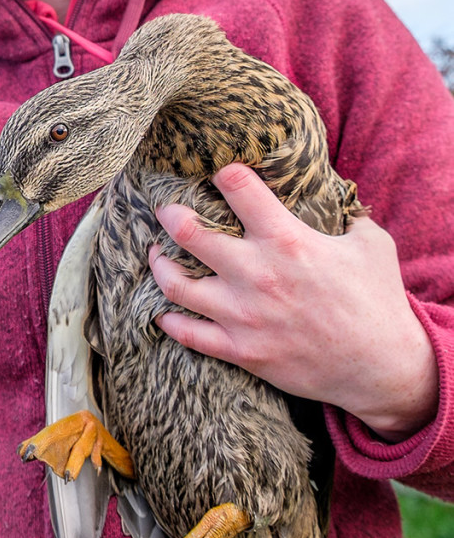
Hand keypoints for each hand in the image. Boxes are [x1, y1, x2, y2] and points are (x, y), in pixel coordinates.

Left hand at [150, 163, 437, 440]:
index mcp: (287, 240)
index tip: (216, 169)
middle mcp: (257, 273)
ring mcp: (244, 315)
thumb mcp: (370, 243)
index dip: (223, 171)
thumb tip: (335, 194)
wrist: (382, 368)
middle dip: (170, 215)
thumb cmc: (378, 300)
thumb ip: (346, 214)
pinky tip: (164, 309)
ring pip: (176, 285)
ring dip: (159, 265)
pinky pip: (188, 334)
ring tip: (156, 254)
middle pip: (189, 232)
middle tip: (166, 210)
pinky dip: (169, 320)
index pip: (239, 187)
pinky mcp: (241, 351)